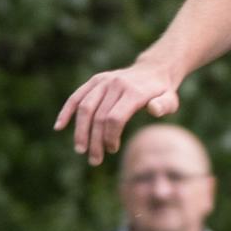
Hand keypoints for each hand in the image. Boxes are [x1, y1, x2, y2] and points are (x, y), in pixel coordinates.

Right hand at [55, 63, 180, 165]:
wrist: (154, 69)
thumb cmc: (162, 91)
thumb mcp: (171, 99)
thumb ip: (164, 105)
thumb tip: (153, 109)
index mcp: (134, 91)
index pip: (115, 118)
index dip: (110, 137)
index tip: (112, 150)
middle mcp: (116, 84)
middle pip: (99, 116)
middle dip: (95, 141)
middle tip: (95, 160)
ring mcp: (103, 81)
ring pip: (84, 108)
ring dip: (80, 131)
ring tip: (80, 150)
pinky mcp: (95, 80)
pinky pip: (77, 97)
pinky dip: (66, 111)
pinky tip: (59, 127)